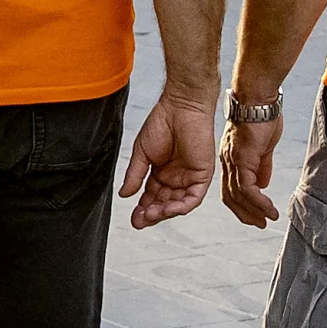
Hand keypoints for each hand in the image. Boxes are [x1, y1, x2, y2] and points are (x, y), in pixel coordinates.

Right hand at [120, 92, 216, 227]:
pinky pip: (194, 197)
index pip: (151, 197)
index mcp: (161, 172)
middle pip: (164, 203)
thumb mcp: (142, 153)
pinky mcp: (203, 174)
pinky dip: (182, 205)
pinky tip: (169, 209)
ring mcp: (189, 177)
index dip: (143, 209)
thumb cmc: (161, 123)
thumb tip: (124, 194)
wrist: (180, 107)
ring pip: (178, 203)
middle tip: (140, 220)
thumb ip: (135, 175)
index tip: (133, 219)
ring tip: (151, 214)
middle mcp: (175, 177)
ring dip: (165, 212)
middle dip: (152, 214)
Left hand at [219, 107, 284, 228]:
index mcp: (231, 158)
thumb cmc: (261, 115)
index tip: (255, 215)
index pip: (231, 188)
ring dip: (254, 211)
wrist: (257, 97)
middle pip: (230, 197)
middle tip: (260, 224)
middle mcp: (228, 162)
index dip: (241, 205)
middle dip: (245, 214)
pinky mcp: (242, 159)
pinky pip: (247, 188)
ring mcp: (234, 161)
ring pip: (238, 195)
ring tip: (268, 219)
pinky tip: (269, 208)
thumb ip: (261, 166)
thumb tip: (263, 183)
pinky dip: (258, 202)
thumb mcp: (262, 146)